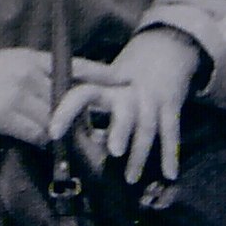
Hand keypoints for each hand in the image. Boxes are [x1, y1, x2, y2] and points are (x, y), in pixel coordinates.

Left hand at [49, 27, 202, 182]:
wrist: (164, 48)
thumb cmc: (127, 76)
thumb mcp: (107, 86)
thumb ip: (93, 112)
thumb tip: (75, 144)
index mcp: (105, 86)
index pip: (82, 95)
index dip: (67, 112)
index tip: (54, 132)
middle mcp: (128, 91)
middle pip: (124, 111)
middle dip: (120, 131)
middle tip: (113, 151)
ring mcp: (151, 98)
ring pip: (147, 127)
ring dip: (140, 153)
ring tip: (130, 178)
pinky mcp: (171, 104)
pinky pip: (171, 131)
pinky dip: (171, 154)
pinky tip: (170, 174)